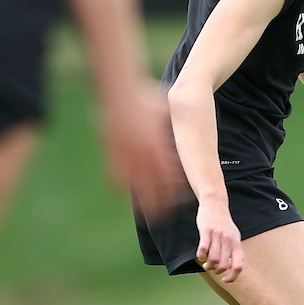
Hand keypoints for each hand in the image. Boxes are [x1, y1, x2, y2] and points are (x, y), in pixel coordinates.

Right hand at [101, 81, 183, 218]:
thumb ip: (175, 119)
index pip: (169, 174)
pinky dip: (119, 186)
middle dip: (160, 203)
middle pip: (153, 186)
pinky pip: (115, 176)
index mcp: (157, 144)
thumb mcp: (166, 107)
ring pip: (134, 185)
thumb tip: (193, 117)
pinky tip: (123, 193)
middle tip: (165, 214)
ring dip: (141, 200)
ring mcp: (125, 154)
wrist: (118, 90)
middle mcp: (142, 153)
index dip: (175, 188)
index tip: (179, 198)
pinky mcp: (111, 152)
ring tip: (147, 212)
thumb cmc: (143, 95)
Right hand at [196, 200, 242, 281]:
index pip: (238, 266)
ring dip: (208, 265)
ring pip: (213, 259)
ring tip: (206, 263)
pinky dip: (201, 256)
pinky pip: (203, 249)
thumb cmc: (224, 223)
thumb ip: (234, 251)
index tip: (225, 280)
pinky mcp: (206, 230)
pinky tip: (200, 256)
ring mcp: (217, 235)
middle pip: (224, 265)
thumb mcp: (234, 236)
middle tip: (212, 268)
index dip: (232, 277)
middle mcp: (228, 240)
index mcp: (236, 243)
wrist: (215, 203)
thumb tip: (232, 268)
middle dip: (217, 271)